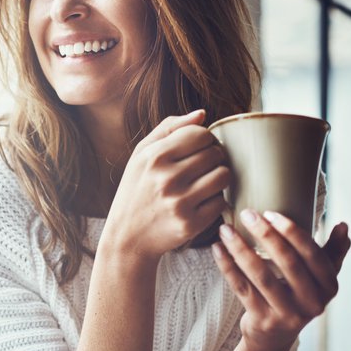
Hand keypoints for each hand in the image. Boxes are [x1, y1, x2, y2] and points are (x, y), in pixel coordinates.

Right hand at [104, 109, 229, 259]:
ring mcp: (180, 202)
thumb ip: (169, 129)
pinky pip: (221, 202)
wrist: (127, 236)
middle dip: (213, 158)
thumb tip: (202, 114)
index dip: (204, 139)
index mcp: (154, 157)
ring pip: (224, 176)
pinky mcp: (191, 223)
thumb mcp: (140, 156)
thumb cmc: (136, 190)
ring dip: (218, 177)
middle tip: (201, 168)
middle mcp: (167, 178)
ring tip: (204, 182)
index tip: (198, 149)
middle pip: (215, 153)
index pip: (200, 134)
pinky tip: (200, 202)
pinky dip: (215, 200)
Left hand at [213, 209, 350, 350]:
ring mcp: (287, 314)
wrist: (274, 336)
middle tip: (247, 214)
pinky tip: (217, 248)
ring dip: (240, 249)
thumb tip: (343, 226)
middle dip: (266, 235)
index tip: (270, 213)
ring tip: (225, 229)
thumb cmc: (297, 297)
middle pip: (288, 263)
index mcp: (328, 286)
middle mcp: (312, 302)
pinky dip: (227, 266)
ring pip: (261, 276)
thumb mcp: (319, 278)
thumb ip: (332, 252)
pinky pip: (241, 288)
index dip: (292, 232)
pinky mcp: (262, 320)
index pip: (312, 254)